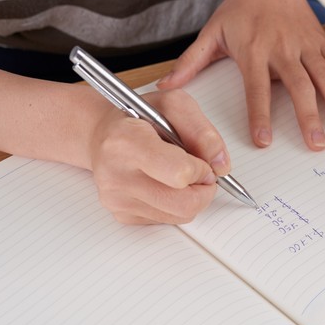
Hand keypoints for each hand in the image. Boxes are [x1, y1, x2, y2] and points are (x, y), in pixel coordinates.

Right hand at [89, 89, 228, 224]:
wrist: (103, 135)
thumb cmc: (140, 118)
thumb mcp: (174, 105)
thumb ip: (203, 131)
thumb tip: (221, 166)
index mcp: (125, 142)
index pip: (180, 174)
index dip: (201, 168)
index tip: (199, 158)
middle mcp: (115, 175)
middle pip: (186, 204)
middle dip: (204, 188)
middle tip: (200, 171)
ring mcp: (117, 200)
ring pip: (182, 215)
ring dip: (193, 196)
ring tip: (181, 174)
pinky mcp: (122, 215)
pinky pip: (169, 219)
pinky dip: (177, 203)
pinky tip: (164, 183)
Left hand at [157, 0, 324, 150]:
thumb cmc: (240, 9)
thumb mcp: (212, 32)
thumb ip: (191, 62)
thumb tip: (165, 88)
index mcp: (254, 50)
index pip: (256, 88)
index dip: (260, 115)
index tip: (264, 140)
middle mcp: (282, 48)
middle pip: (298, 87)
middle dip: (309, 117)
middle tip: (316, 145)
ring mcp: (306, 45)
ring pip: (324, 77)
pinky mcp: (321, 41)